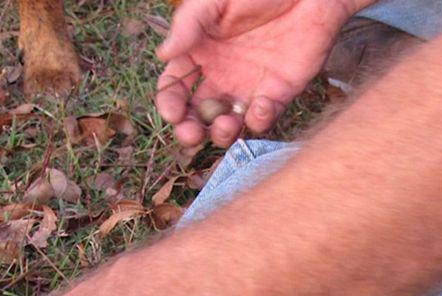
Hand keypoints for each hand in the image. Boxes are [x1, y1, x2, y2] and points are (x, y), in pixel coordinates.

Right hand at [155, 0, 358, 146]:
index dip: (169, 104)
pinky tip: (260, 107)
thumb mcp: (215, 0)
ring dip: (222, 134)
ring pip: (228, 125)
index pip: (175, 88)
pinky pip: (263, 119)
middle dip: (190, 131)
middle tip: (192, 135)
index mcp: (199, 54)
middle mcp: (220, 77)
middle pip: (197, 116)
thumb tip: (163, 54)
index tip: (172, 113)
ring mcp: (248, 88)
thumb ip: (189, 25)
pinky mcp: (277, 93)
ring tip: (226, 125)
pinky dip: (259, 121)